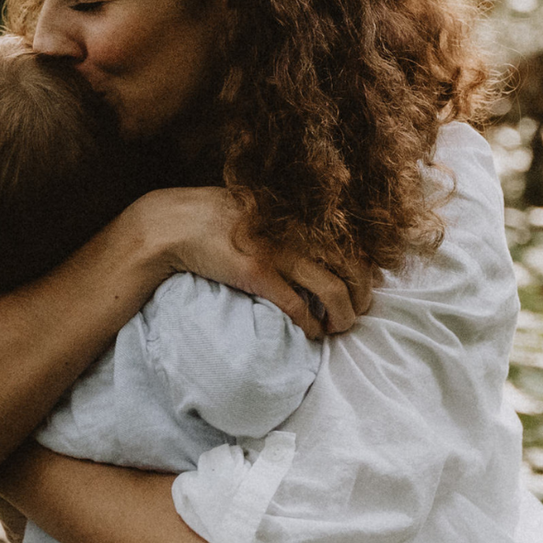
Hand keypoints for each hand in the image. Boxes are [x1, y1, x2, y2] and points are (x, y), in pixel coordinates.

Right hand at [128, 187, 371, 337]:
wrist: (176, 223)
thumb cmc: (219, 216)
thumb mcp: (264, 210)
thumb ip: (291, 223)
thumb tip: (319, 245)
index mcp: (302, 214)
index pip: (354, 241)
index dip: (367, 269)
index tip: (363, 287)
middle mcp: (298, 230)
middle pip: (355, 266)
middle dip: (362, 296)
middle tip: (357, 312)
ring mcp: (280, 251)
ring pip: (333, 290)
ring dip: (343, 316)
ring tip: (338, 328)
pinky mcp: (258, 273)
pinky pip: (297, 306)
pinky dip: (311, 325)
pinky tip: (312, 333)